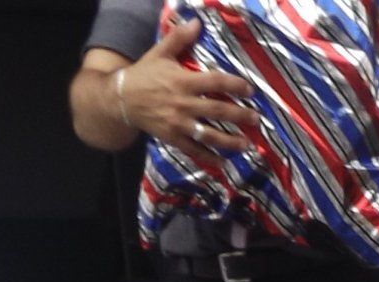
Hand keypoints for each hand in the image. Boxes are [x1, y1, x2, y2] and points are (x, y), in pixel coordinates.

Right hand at [120, 17, 260, 144]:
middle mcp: (184, 104)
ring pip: (209, 135)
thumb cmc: (145, 74)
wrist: (122, 99)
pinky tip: (223, 163)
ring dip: (230, 141)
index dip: (234, 86)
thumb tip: (196, 22)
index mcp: (183, 81)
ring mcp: (179, 124)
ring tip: (246, 144)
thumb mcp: (160, 53)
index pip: (215, 82)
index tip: (250, 90)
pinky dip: (209, 158)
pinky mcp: (173, 138)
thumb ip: (179, 38)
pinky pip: (194, 150)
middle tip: (256, 119)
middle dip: (240, 116)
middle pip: (218, 111)